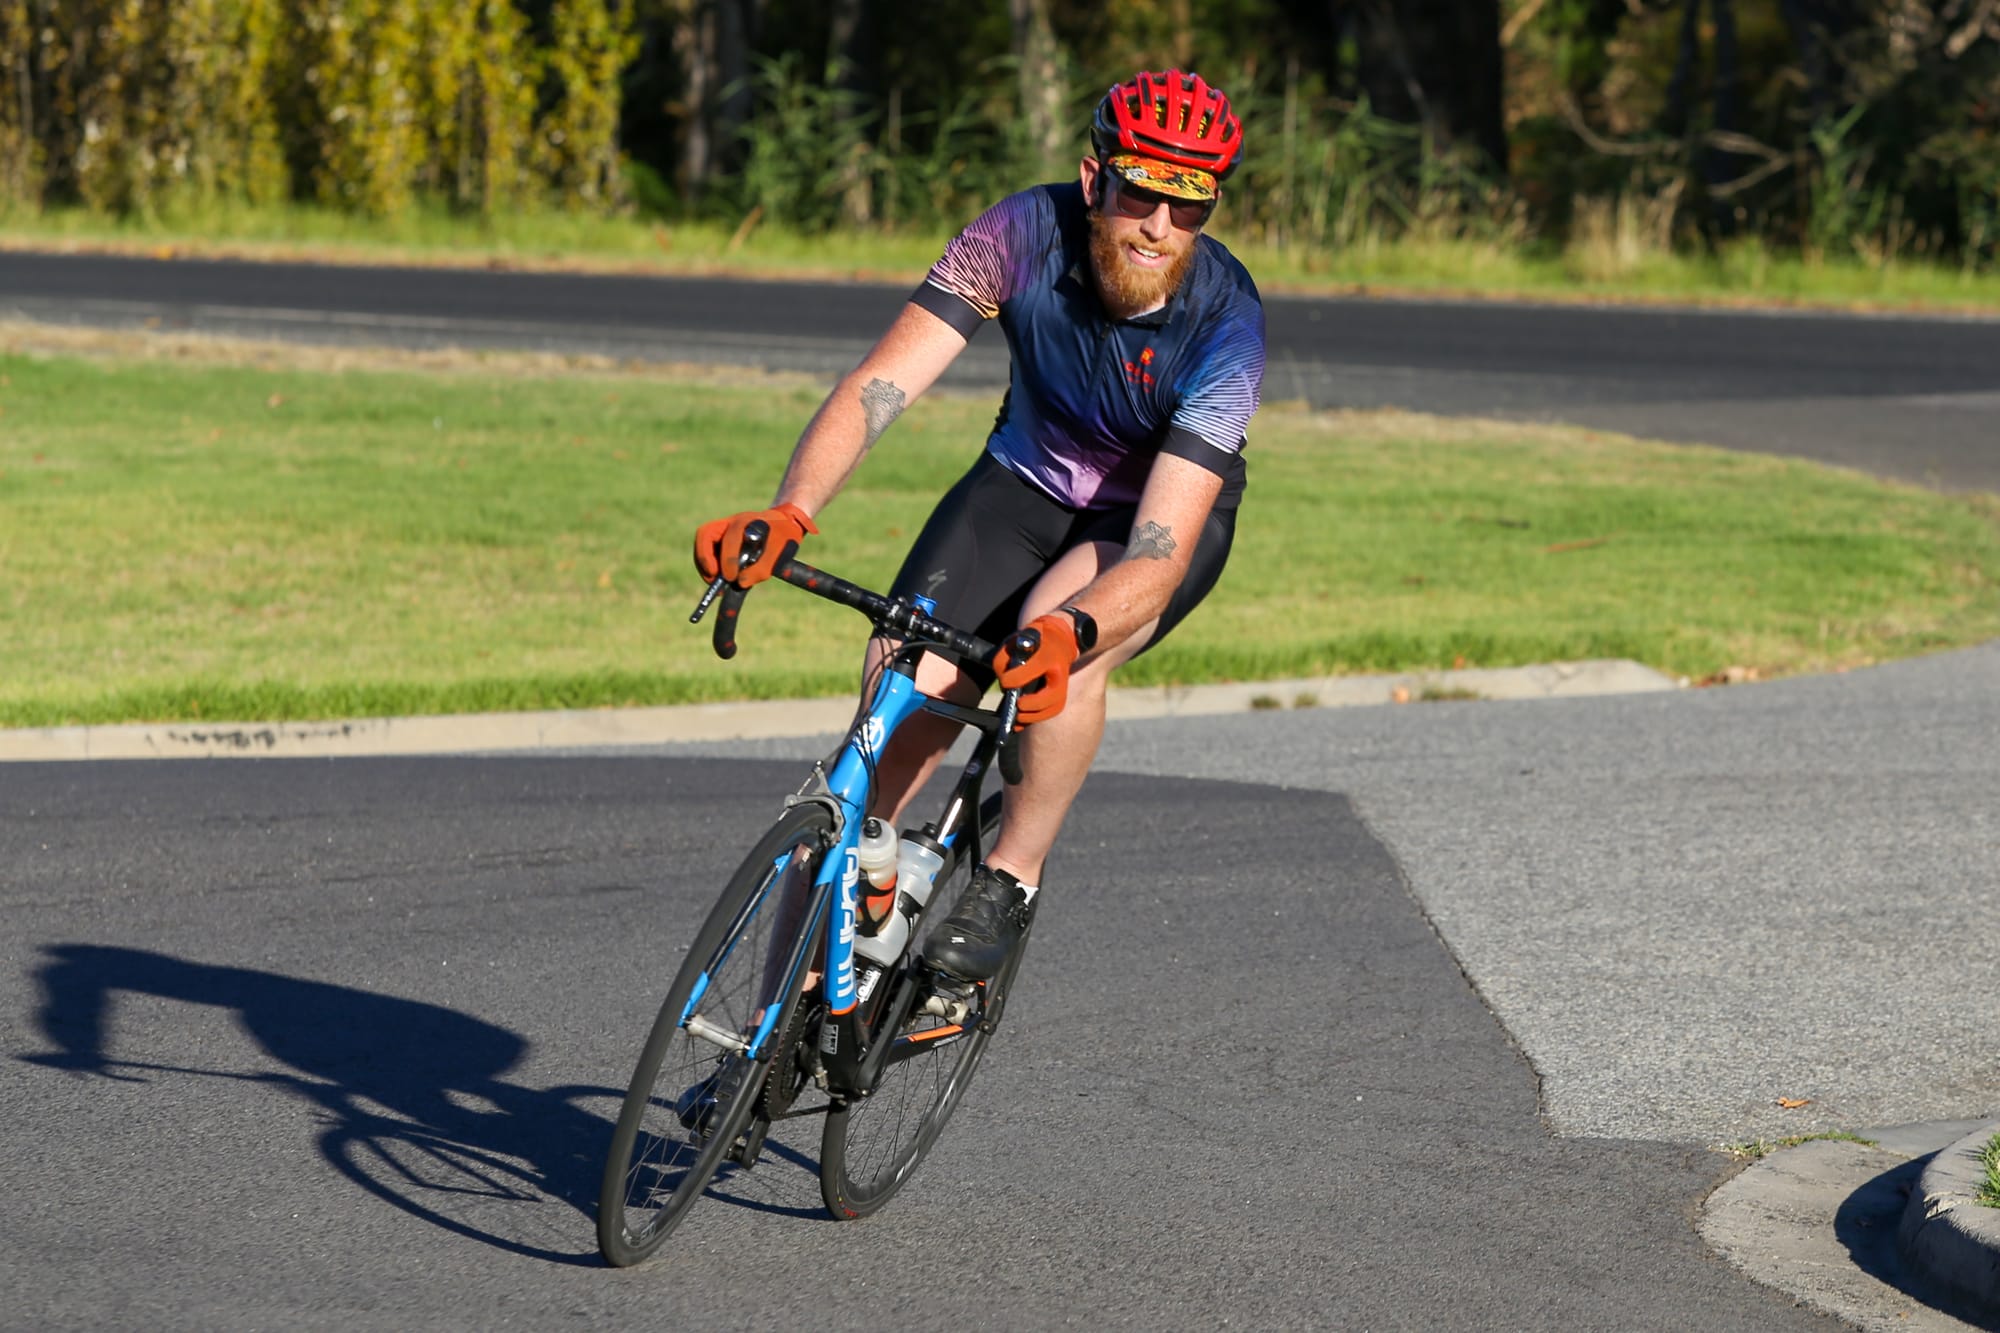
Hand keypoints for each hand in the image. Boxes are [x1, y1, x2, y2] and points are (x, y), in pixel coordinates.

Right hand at [693, 502, 817, 586]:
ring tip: (714, 582)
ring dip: (704, 564)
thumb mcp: (780, 553)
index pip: (730, 539)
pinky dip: (708, 565)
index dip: (728, 560)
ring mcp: (723, 529)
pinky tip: (718, 578)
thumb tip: (741, 583)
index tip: (731, 579)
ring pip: (703, 542)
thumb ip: (762, 569)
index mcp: (745, 522)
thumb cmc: (783, 537)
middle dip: (705, 558)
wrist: (784, 523)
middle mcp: (730, 522)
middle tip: (713, 578)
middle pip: (705, 534)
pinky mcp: (720, 538)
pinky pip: (707, 550)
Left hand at [994, 613, 1080, 725]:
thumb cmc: (1034, 640)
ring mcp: (1063, 685)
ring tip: (1017, 716)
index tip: (1004, 682)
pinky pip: (1051, 712)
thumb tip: (1002, 679)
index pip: (1036, 667)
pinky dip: (1034, 719)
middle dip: (1032, 704)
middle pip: (1052, 695)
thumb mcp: (1017, 639)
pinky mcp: (1061, 695)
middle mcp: (1060, 672)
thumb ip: (1005, 656)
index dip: (1017, 678)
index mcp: (1049, 654)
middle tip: (1017, 704)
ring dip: (1033, 717)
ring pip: (1054, 707)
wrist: (1058, 641)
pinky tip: (1019, 722)